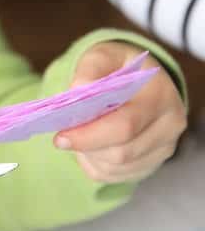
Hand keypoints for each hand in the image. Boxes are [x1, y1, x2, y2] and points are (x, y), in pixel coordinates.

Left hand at [54, 42, 186, 182]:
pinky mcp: (152, 164)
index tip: (61, 136)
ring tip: (80, 133)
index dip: (90, 134)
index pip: (125, 125)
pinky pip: (115, 175)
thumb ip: (89, 70)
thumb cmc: (117, 67)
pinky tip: (93, 143)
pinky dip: (95, 163)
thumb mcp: (103, 55)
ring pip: (116, 166)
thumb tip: (78, 89)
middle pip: (122, 152)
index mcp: (159, 93)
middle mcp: (169, 124)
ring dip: (90, 154)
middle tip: (62, 137)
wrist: (138, 79)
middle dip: (87, 146)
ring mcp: (163, 148)